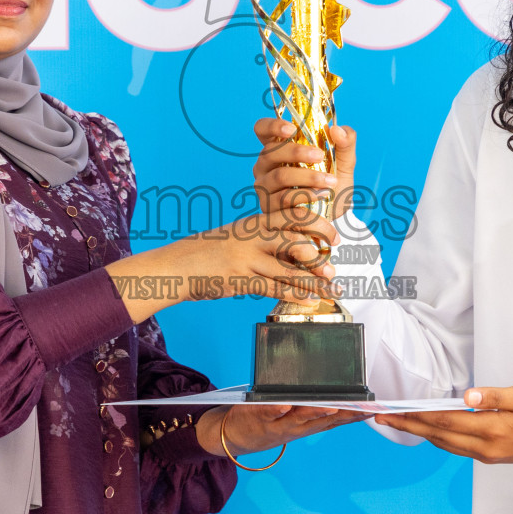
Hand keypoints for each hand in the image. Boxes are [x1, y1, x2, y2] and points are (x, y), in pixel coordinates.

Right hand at [105, 209, 340, 323]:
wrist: (175, 267)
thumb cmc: (205, 254)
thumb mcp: (234, 238)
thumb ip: (259, 240)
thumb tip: (289, 248)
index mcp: (253, 222)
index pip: (291, 213)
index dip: (316, 221)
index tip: (333, 232)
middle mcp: (252, 236)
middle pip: (295, 235)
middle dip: (321, 246)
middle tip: (337, 258)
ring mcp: (246, 258)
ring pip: (289, 266)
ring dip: (314, 277)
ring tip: (332, 285)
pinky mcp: (240, 280)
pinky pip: (274, 287)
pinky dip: (296, 294)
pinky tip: (310, 300)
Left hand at [197, 404, 365, 456]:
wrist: (234, 437)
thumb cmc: (269, 421)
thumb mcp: (294, 418)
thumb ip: (312, 407)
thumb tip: (335, 391)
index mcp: (306, 425)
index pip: (334, 421)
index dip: (353, 417)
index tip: (372, 410)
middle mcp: (295, 427)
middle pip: (320, 420)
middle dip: (340, 413)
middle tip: (357, 406)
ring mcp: (276, 423)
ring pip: (297, 417)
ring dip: (313, 411)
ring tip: (328, 404)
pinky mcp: (256, 417)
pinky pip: (267, 413)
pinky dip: (275, 408)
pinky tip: (283, 403)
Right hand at [252, 119, 357, 220]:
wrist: (335, 218)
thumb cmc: (332, 185)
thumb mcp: (344, 163)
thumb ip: (345, 143)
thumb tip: (337, 129)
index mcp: (278, 148)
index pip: (262, 129)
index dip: (272, 126)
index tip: (292, 128)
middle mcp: (265, 166)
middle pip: (270, 152)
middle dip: (296, 152)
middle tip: (320, 155)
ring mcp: (265, 187)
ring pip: (279, 176)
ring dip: (307, 177)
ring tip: (330, 181)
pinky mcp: (270, 208)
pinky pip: (284, 198)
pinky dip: (306, 194)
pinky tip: (323, 195)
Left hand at [374, 385, 512, 464]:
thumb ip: (495, 396)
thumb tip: (466, 396)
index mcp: (492, 429)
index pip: (444, 420)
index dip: (416, 415)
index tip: (394, 410)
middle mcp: (485, 447)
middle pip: (438, 435)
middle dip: (408, 426)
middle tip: (382, 418)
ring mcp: (487, 454)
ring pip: (445, 444)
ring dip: (420, 433)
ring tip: (398, 422)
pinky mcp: (491, 456)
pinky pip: (456, 448)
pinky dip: (438, 438)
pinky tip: (429, 430)